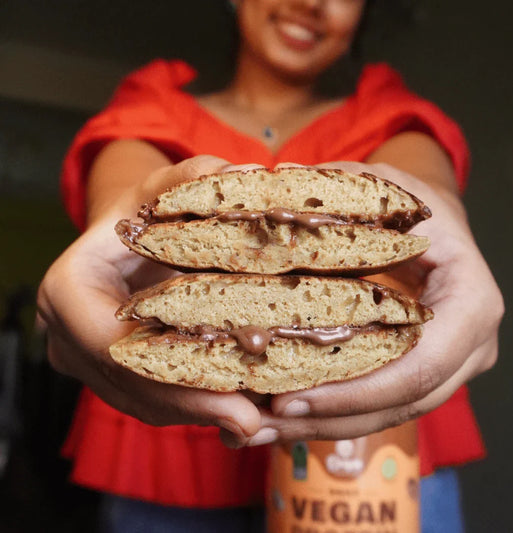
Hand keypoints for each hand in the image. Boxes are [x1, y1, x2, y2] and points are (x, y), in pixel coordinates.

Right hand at [37, 155, 266, 437]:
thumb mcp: (164, 187)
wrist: (124, 236)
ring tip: (253, 418)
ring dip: (197, 412)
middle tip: (252, 422)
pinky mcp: (108, 373)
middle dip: (194, 405)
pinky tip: (234, 408)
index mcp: (71, 289)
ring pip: (142, 402)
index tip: (233, 396)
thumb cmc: (142, 209)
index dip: (172, 375)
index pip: (113, 345)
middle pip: (131, 384)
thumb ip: (196, 178)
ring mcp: (86, 359)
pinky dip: (191, 406)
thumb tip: (247, 176)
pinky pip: (148, 401)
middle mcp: (69, 334)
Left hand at [221, 161, 503, 447]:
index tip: (290, 397)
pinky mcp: (425, 372)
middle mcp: (469, 344)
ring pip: (388, 414)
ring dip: (322, 425)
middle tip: (261, 423)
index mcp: (469, 300)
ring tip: (257, 429)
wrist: (437, 227)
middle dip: (328, 419)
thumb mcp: (384, 188)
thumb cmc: (413, 206)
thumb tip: (276, 180)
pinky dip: (331, 412)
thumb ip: (339, 190)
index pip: (420, 365)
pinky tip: (283, 414)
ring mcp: (452, 364)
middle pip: (400, 403)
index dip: (356, 390)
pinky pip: (380, 403)